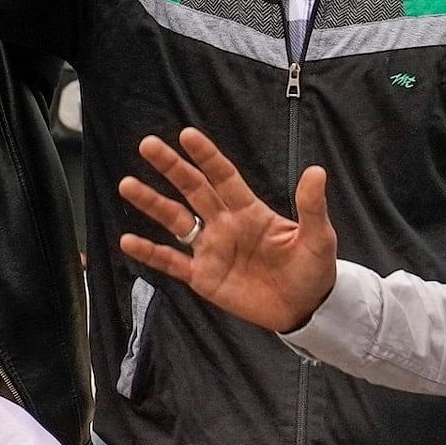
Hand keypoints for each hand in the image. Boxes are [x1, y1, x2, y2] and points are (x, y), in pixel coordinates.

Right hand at [116, 129, 338, 333]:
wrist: (306, 309)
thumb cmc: (313, 269)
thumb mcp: (318, 238)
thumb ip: (311, 207)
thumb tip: (316, 171)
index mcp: (249, 211)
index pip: (223, 177)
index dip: (207, 157)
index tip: (186, 135)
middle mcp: (224, 224)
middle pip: (193, 189)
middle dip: (171, 167)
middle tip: (147, 145)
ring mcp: (210, 250)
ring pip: (175, 220)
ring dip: (152, 203)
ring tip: (127, 185)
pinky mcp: (202, 277)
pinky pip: (171, 262)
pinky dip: (150, 253)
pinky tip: (128, 241)